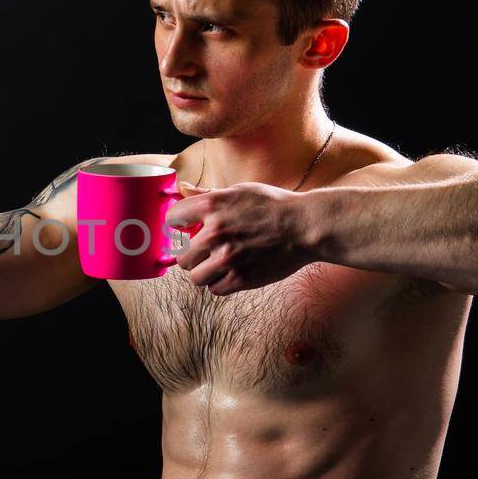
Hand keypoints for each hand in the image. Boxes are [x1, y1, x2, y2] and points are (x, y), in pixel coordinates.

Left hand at [163, 180, 315, 295]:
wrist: (305, 226)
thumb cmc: (273, 205)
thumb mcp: (239, 190)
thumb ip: (207, 194)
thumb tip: (180, 189)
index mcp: (212, 206)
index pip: (172, 219)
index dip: (176, 225)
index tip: (183, 230)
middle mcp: (215, 232)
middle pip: (181, 256)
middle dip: (191, 254)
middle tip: (204, 252)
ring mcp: (227, 258)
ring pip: (195, 276)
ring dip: (204, 272)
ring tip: (217, 264)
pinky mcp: (241, 278)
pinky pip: (214, 289)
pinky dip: (220, 283)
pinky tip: (231, 272)